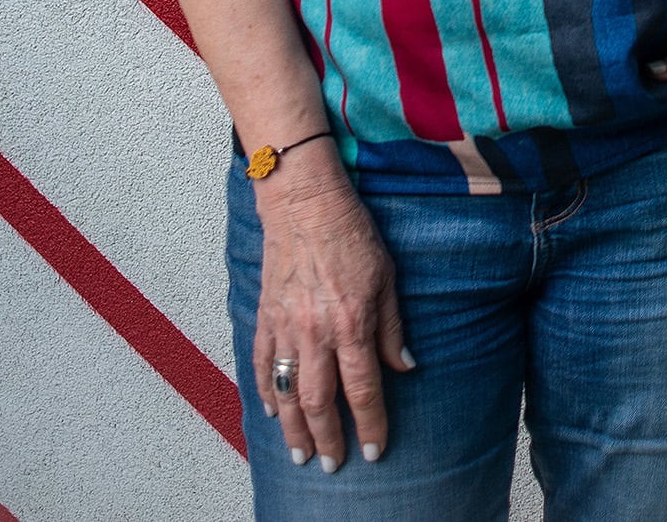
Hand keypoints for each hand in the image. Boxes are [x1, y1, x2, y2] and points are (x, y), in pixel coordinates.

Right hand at [251, 152, 412, 472]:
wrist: (304, 201)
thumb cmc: (351, 232)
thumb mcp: (386, 276)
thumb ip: (392, 327)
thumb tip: (405, 367)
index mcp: (351, 323)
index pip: (363, 388)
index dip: (370, 424)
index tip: (373, 450)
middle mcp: (315, 332)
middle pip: (319, 401)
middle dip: (328, 439)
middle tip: (333, 465)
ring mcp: (285, 326)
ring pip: (286, 392)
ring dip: (293, 428)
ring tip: (300, 454)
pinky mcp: (265, 315)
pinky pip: (261, 364)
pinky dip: (265, 391)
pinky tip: (271, 411)